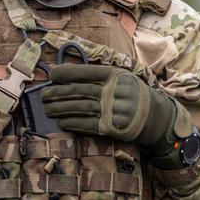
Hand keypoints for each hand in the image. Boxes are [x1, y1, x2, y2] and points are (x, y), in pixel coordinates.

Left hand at [40, 63, 177, 151]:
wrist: (157, 118)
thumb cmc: (134, 96)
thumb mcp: (123, 80)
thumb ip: (102, 77)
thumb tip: (71, 76)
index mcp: (116, 76)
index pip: (87, 72)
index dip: (68, 72)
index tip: (51, 74)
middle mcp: (114, 92)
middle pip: (80, 91)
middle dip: (58, 93)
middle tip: (42, 95)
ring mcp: (113, 110)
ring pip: (81, 107)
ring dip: (61, 109)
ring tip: (47, 110)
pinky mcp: (112, 127)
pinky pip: (88, 125)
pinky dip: (73, 123)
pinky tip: (61, 122)